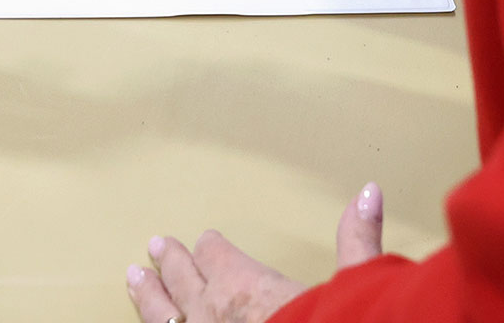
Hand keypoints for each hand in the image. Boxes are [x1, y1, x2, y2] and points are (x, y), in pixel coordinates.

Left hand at [124, 183, 383, 322]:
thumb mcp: (350, 284)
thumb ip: (356, 240)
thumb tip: (369, 193)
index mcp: (245, 286)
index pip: (218, 256)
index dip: (212, 248)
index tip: (206, 241)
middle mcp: (212, 313)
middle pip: (183, 279)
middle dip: (171, 262)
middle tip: (157, 247)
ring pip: (161, 313)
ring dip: (148, 294)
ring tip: (133, 279)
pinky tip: (146, 322)